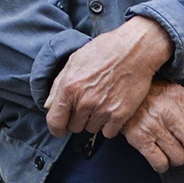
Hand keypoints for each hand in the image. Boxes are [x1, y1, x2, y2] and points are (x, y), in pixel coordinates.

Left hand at [45, 16, 172, 138]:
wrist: (135, 49)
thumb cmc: (104, 51)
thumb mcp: (74, 61)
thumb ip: (58, 85)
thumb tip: (48, 106)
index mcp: (69, 87)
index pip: (55, 122)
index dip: (57, 128)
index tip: (61, 128)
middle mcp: (84, 101)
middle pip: (74, 127)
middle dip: (78, 118)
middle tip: (88, 103)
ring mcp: (102, 110)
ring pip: (91, 129)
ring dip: (94, 120)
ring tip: (102, 102)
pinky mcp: (120, 115)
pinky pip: (108, 133)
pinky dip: (109, 125)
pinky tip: (112, 109)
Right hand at [123, 81, 183, 172]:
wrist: (117, 92)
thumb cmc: (150, 92)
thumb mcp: (175, 90)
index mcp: (181, 99)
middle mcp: (169, 112)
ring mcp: (153, 126)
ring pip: (179, 157)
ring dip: (180, 160)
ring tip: (174, 153)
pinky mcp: (139, 138)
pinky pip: (160, 163)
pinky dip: (163, 165)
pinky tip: (161, 158)